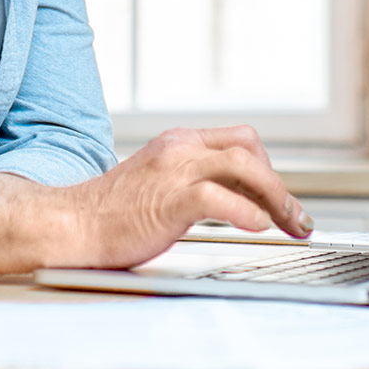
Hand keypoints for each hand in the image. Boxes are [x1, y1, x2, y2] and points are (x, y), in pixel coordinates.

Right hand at [50, 125, 312, 270]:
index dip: (267, 168)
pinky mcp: (169, 201)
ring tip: (289, 224)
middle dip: (281, 185)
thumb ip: (190, 180)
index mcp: (176, 143)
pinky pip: (218, 198)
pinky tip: (257, 228)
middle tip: (296, 218)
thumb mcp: (157, 182)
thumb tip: (235, 200)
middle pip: (249, 149)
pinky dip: (246, 212)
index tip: (278, 199)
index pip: (240, 140)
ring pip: (244, 166)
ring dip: (277, 198)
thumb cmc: (110, 212)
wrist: (72, 223)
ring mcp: (173, 172)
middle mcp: (178, 149)